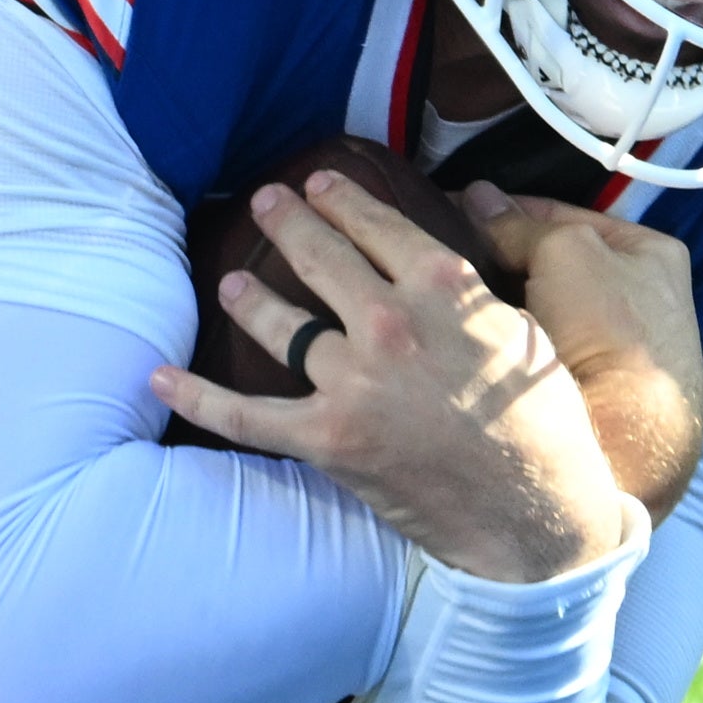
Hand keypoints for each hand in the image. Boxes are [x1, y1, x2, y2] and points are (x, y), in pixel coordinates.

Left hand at [150, 167, 630, 582]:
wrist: (538, 518)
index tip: (319, 184)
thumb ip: (473, 291)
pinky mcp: (327, 439)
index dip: (341, 200)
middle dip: (286, 222)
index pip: (376, 225)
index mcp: (445, 287)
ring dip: (249, 297)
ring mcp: (353, 381)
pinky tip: (158, 378)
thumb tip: (442, 253)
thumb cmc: (544, 426)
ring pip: (280, 323)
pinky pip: (244, 416)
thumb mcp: (525, 332)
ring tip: (231, 280)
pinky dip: (195, 397)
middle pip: (319, 257)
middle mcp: (390, 322)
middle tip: (265, 202)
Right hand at [468, 187, 702, 522]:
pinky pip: (529, 347)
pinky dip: (500, 339)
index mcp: (651, 254)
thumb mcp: (565, 251)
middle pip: (545, 262)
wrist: (623, 440)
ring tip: (436, 289)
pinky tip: (458, 332)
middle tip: (437, 250)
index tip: (452, 207)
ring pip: (532, 307)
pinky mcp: (583, 387)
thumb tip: (473, 195)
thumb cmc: (611, 330)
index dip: (507, 209)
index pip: (562, 214)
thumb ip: (517, 225)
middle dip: (497, 256)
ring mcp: (609, 347)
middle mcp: (636, 296)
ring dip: (494, 301)